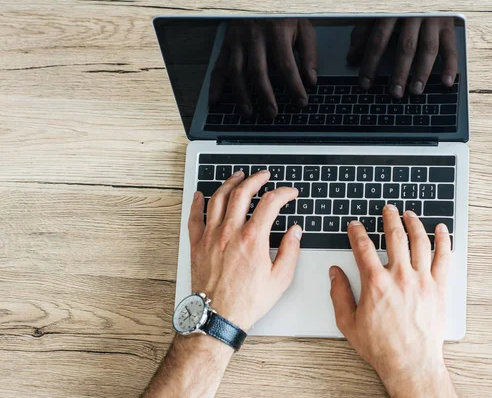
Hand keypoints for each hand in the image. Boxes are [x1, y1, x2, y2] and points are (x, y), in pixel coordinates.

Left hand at [189, 170, 302, 329]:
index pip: (270, 203)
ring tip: (238, 176)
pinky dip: (198, 202)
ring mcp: (211, 236)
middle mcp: (230, 232)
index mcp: (253, 239)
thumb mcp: (280, 279)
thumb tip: (295, 232)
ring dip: (230, 183)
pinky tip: (201, 195)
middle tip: (264, 176)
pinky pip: (195, 217)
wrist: (218, 316)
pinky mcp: (197, 245)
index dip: (283, 193)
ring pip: (219, 199)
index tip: (289, 193)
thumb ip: (290, 251)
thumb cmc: (247, 301)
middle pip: (243, 193)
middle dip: (256, 179)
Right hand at [209, 19, 317, 117]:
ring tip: (249, 112)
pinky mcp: (227, 43)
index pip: (286, 65)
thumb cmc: (283, 13)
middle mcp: (255, 36)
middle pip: (259, 72)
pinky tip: (216, 100)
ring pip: (237, 72)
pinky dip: (215, 84)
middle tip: (272, 114)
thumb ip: (309, 53)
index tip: (301, 101)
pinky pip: (219, 65)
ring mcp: (238, 40)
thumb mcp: (303, 26)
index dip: (294, 86)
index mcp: (277, 32)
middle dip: (266, 96)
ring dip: (242, 95)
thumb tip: (311, 79)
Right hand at [329, 206, 455, 397]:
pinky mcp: (439, 288)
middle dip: (389, 218)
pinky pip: (444, 258)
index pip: (363, 247)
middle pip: (395, 236)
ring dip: (414, 223)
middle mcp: (400, 276)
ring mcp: (422, 280)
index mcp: (376, 283)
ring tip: (409, 214)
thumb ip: (338, 293)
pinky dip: (443, 241)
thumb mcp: (348, 322)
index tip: (355, 226)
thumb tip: (335, 273)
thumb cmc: (381, 346)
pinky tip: (441, 230)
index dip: (357, 232)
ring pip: (420, 242)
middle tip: (387, 209)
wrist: (409, 363)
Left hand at [347, 17, 457, 96]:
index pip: (378, 41)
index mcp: (391, 13)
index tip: (365, 84)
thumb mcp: (376, 15)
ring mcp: (432, 20)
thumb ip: (363, 35)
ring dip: (422, 72)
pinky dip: (450, 66)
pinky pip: (450, 48)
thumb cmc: (396, 7)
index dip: (370, 64)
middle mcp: (413, 15)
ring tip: (416, 91)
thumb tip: (351, 58)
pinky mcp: (448, 25)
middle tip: (395, 93)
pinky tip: (446, 82)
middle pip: (405, 47)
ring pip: (428, 49)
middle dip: (399, 73)